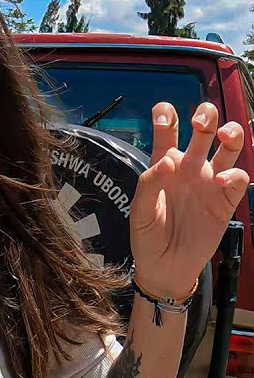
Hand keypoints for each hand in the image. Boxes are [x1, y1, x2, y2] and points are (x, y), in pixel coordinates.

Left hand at [130, 102, 249, 299]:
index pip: (167, 133)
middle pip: (204, 132)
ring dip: (232, 134)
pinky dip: (236, 175)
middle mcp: (190, 169)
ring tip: (224, 134)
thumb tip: (168, 160)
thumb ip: (150, 184)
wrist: (165, 267)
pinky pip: (238, 180)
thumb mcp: (140, 211)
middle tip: (200, 121)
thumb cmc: (147, 236)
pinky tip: (223, 180)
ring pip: (229, 149)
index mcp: (164, 166)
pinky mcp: (225, 201)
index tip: (163, 110)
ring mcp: (209, 183)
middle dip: (206, 117)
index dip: (166, 117)